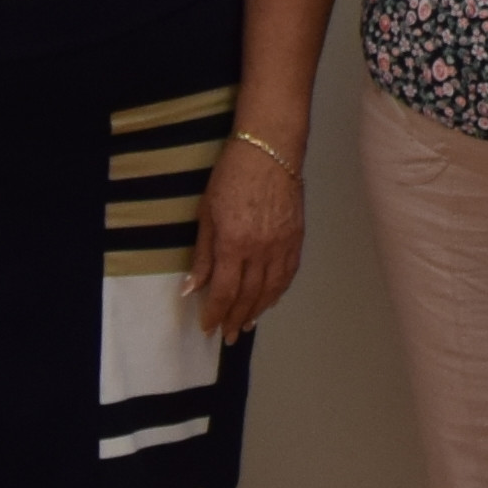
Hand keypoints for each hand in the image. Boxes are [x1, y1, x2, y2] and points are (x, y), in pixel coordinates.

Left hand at [188, 133, 303, 339]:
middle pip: (248, 296)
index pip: (224, 291)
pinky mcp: (296, 238)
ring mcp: (282, 245)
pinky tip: (270, 300)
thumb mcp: (206, 213)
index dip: (214, 313)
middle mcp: (260, 250)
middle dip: (234, 318)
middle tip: (226, 336)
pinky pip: (288, 274)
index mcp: (234, 243)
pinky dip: (278, 292)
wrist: (269, 150)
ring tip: (246, 325)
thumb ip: (201, 254)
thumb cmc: (231, 176)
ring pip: (271, 290)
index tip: (207, 327)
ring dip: (257, 311)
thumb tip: (191, 287)